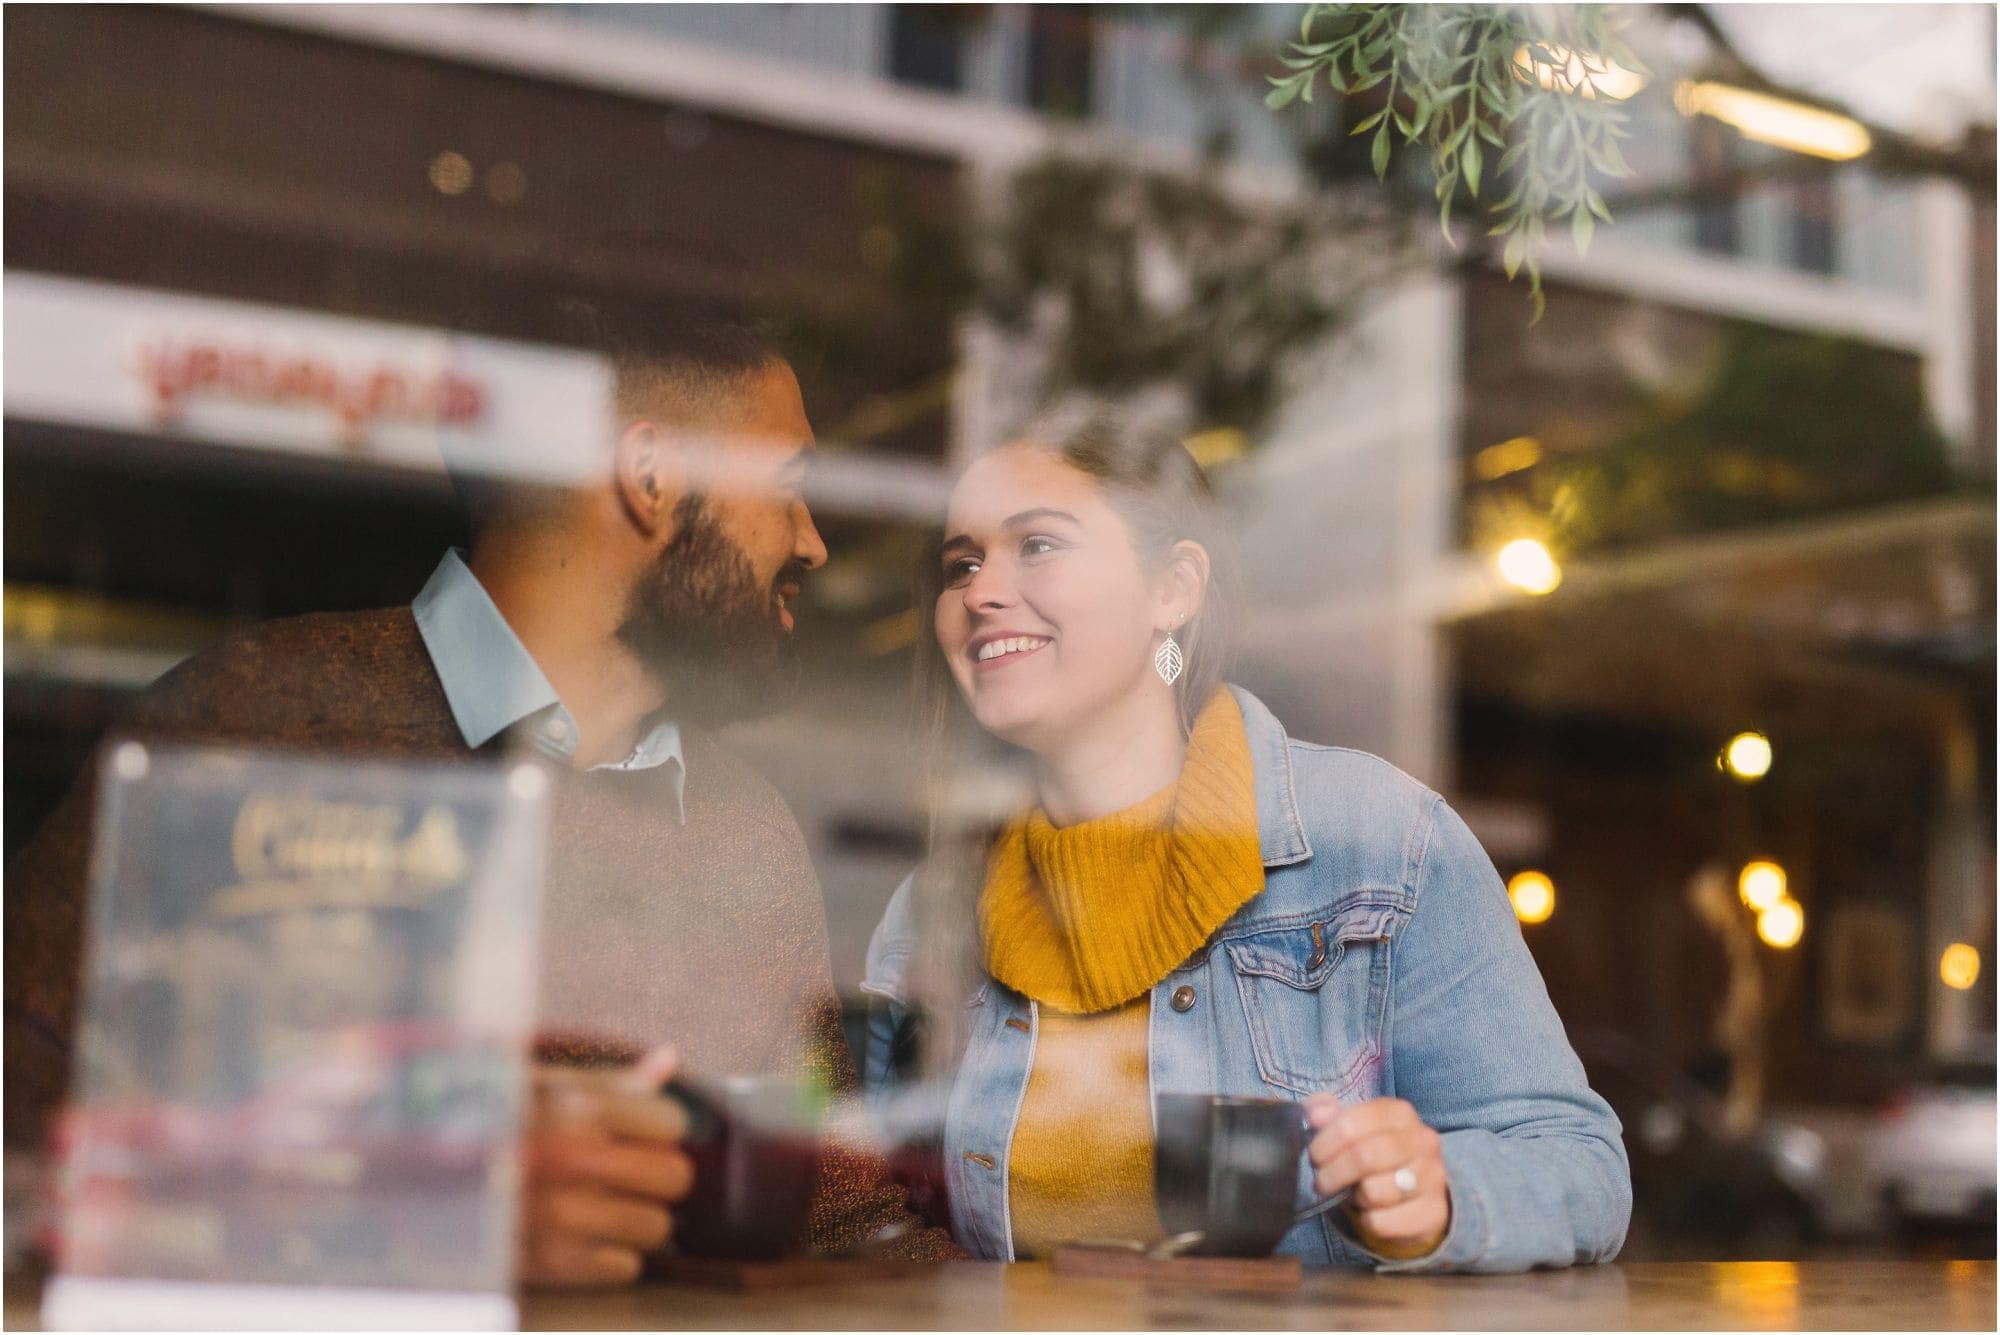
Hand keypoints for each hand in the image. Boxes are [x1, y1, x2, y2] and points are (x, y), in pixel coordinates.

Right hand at [519, 1045, 692, 1286]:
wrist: (432, 1180)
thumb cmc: (504, 1127)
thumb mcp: (552, 1087)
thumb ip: (616, 1082)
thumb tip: (668, 1060)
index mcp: (579, 1108)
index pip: (672, 1123)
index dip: (660, 1130)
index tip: (641, 1135)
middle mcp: (574, 1159)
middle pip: (674, 1177)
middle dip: (660, 1177)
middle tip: (633, 1176)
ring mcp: (564, 1214)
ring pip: (657, 1228)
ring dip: (639, 1220)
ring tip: (607, 1207)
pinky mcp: (554, 1263)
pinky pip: (626, 1267)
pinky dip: (612, 1257)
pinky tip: (585, 1237)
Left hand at [1305, 1094, 1449, 1260]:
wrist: (1416, 1195)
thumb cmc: (1377, 1156)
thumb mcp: (1353, 1128)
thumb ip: (1327, 1113)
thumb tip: (1314, 1113)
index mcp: (1400, 1114)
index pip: (1351, 1123)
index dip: (1324, 1143)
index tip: (1315, 1156)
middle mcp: (1422, 1141)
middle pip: (1364, 1157)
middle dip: (1333, 1173)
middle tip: (1322, 1181)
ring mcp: (1433, 1177)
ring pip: (1374, 1192)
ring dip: (1353, 1197)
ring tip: (1354, 1194)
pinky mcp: (1433, 1213)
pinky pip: (1382, 1221)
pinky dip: (1367, 1220)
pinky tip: (1371, 1212)